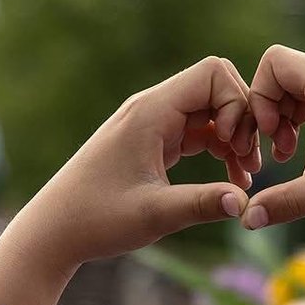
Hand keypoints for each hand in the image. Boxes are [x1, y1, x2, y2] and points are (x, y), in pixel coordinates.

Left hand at [0, 57, 260, 304]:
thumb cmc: (96, 219)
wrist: (55, 231)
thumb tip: (246, 204)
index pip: (212, 73)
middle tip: (250, 164)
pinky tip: (230, 182)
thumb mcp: (154, 215)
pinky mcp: (153, 142)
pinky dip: (218, 149)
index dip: (238, 103)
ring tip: (246, 177)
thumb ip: (202, 204)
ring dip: (234, 138)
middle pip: (217, 86)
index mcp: (150, 112)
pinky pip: (198, 131)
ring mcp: (153, 124)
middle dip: (243, 119)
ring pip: (211, 110)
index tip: (235, 148)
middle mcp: (152, 109)